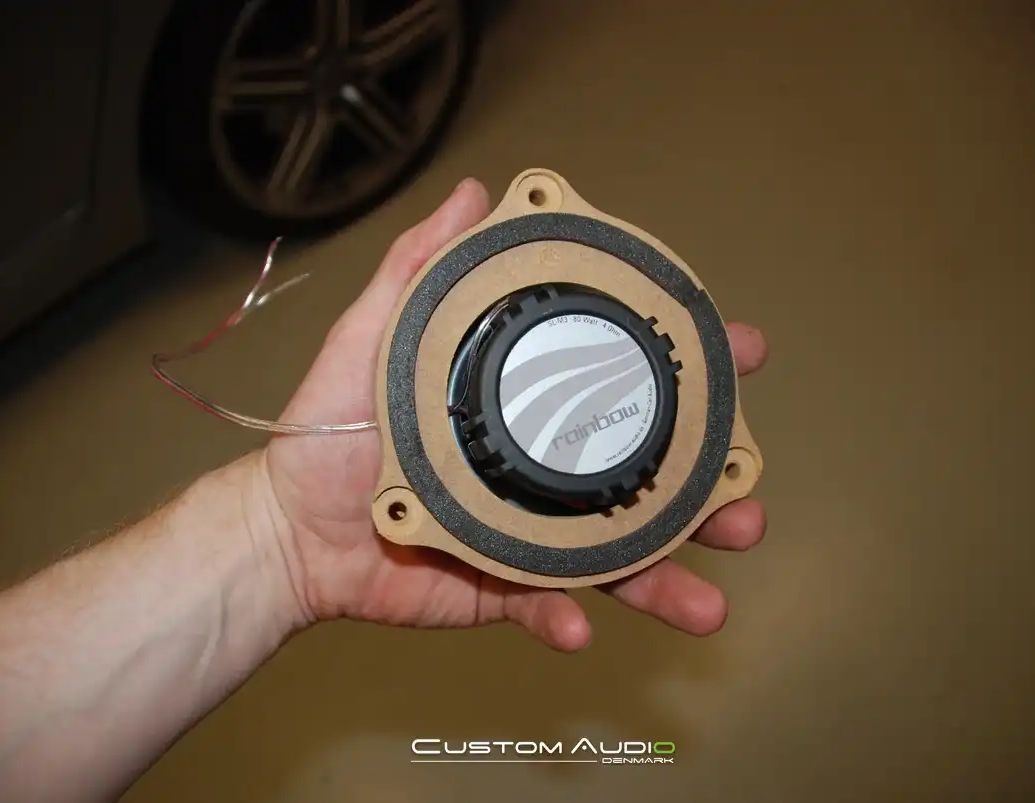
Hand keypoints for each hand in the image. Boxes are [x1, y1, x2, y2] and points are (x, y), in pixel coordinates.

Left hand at [261, 179, 767, 650]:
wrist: (288, 531)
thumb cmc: (327, 430)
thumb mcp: (371, 336)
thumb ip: (419, 269)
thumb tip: (475, 197)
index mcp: (526, 404)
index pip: (619, 377)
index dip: (686, 364)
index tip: (740, 349)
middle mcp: (543, 468)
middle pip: (645, 474)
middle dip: (710, 483)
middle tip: (747, 489)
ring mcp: (531, 531)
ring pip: (619, 555)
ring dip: (670, 576)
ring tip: (708, 597)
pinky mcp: (503, 586)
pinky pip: (546, 606)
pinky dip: (564, 620)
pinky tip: (579, 627)